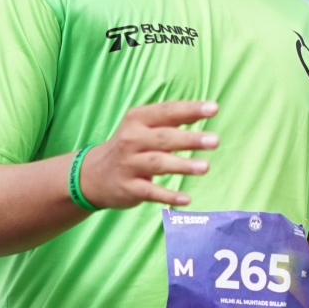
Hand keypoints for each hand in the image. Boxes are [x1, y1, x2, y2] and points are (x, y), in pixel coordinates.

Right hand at [79, 100, 219, 208]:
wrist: (93, 175)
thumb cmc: (131, 145)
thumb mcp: (144, 126)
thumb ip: (173, 119)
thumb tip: (209, 108)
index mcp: (138, 119)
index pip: (167, 111)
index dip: (190, 110)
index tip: (214, 108)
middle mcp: (132, 139)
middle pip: (164, 138)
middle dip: (190, 139)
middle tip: (215, 141)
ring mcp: (129, 164)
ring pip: (158, 163)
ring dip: (182, 165)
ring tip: (205, 167)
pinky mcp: (129, 187)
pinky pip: (151, 192)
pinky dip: (168, 196)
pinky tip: (187, 199)